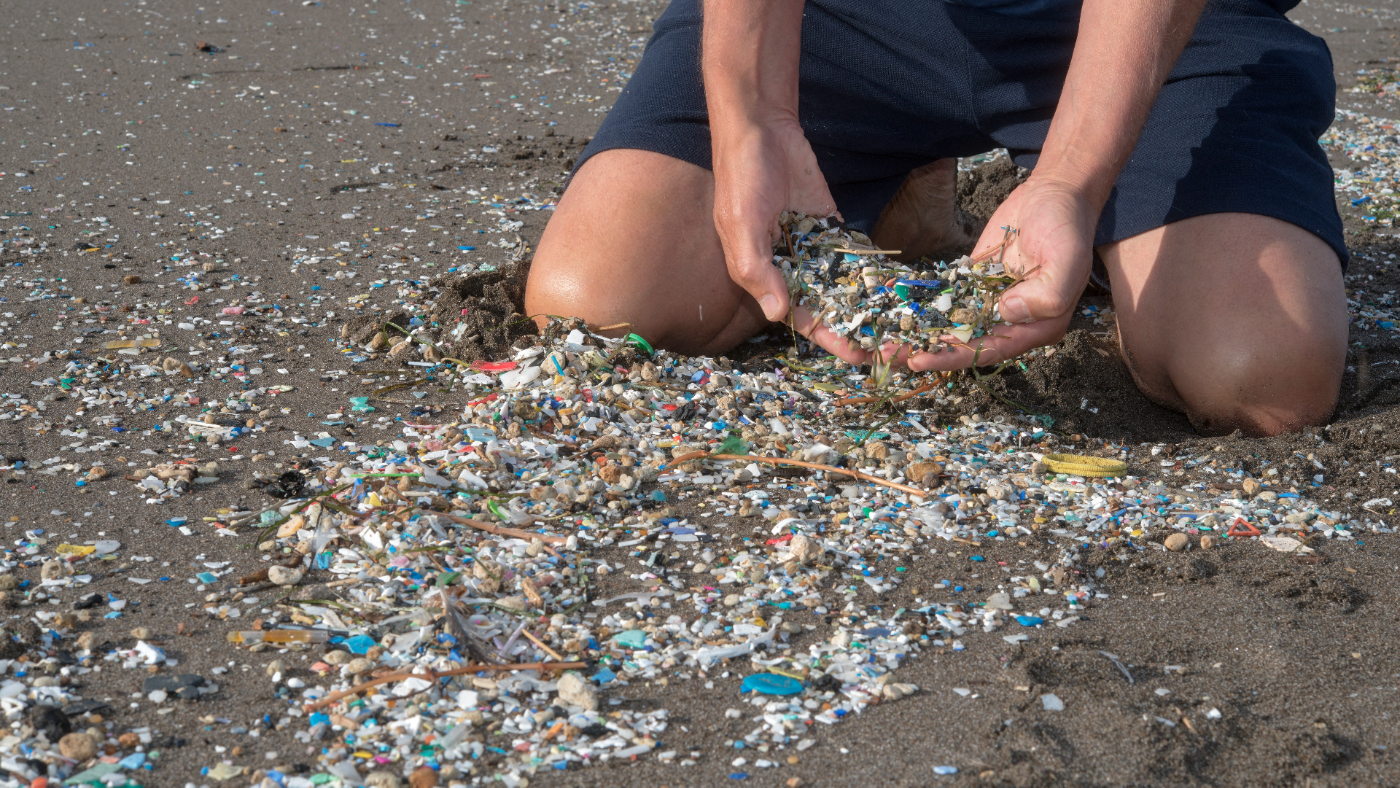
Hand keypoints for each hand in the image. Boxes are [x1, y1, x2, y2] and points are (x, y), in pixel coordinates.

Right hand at [711, 118, 870, 363]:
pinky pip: (850, 251)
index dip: (828, 338)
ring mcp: (812, 243)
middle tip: (890, 346)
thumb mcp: (741, 226)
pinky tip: (893, 285)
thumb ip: (758, 270)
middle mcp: (789, 264)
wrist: (760, 128)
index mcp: (763, 274)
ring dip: (865, 302)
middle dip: (854, 327)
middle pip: (825, 305)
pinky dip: (868, 267)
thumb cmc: (741, 178)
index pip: (800, 316)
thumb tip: (778, 314)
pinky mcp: (830, 221)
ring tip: (898, 323)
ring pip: (841, 282)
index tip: (858, 356)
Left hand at [847, 175, 1096, 371]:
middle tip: (885, 357)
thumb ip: (1045, 296)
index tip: (920, 360)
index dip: (953, 357)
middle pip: (961, 344)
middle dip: (923, 351)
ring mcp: (989, 302)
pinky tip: (890, 311)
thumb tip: (1006, 312)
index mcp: (1035, 326)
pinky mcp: (973, 283)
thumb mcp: (1067, 261)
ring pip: (948, 326)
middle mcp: (1010, 321)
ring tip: (878, 342)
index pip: (988, 350)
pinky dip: (919, 307)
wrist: (1056, 193)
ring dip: (916, 334)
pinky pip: (944, 299)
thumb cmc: (1068, 227)